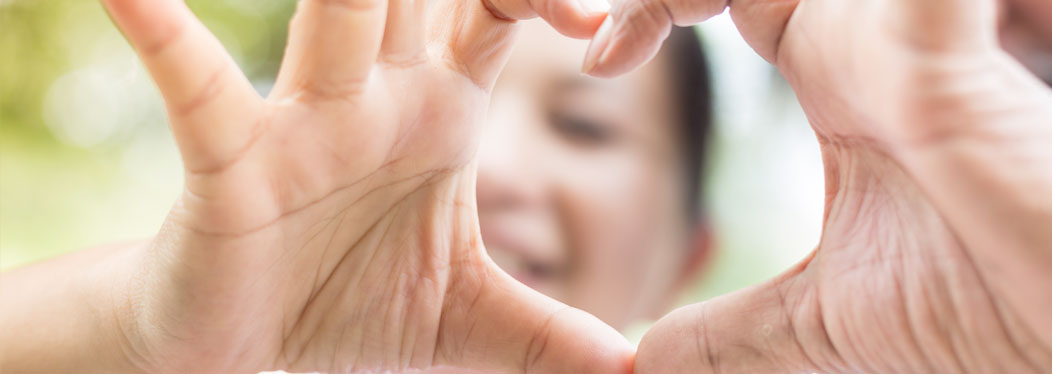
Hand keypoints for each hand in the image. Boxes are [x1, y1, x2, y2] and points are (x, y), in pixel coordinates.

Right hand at [87, 0, 630, 371]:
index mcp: (437, 113)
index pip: (497, 10)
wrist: (246, 356)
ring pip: (336, 14)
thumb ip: (547, 332)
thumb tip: (635, 366)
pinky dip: (163, 35)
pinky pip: (198, 88)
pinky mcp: (230, 161)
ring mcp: (303, 121)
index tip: (599, 23)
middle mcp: (374, 97)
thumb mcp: (468, 324)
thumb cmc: (349, 310)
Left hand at [586, 0, 1051, 371]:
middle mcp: (862, 41)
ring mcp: (897, 35)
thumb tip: (638, 365)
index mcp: (837, 84)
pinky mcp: (933, 48)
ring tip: (620, 19)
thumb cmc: (988, 312)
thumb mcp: (820, 327)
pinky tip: (681, 13)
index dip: (653, 9)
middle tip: (585, 20)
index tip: (596, 63)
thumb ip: (729, 331)